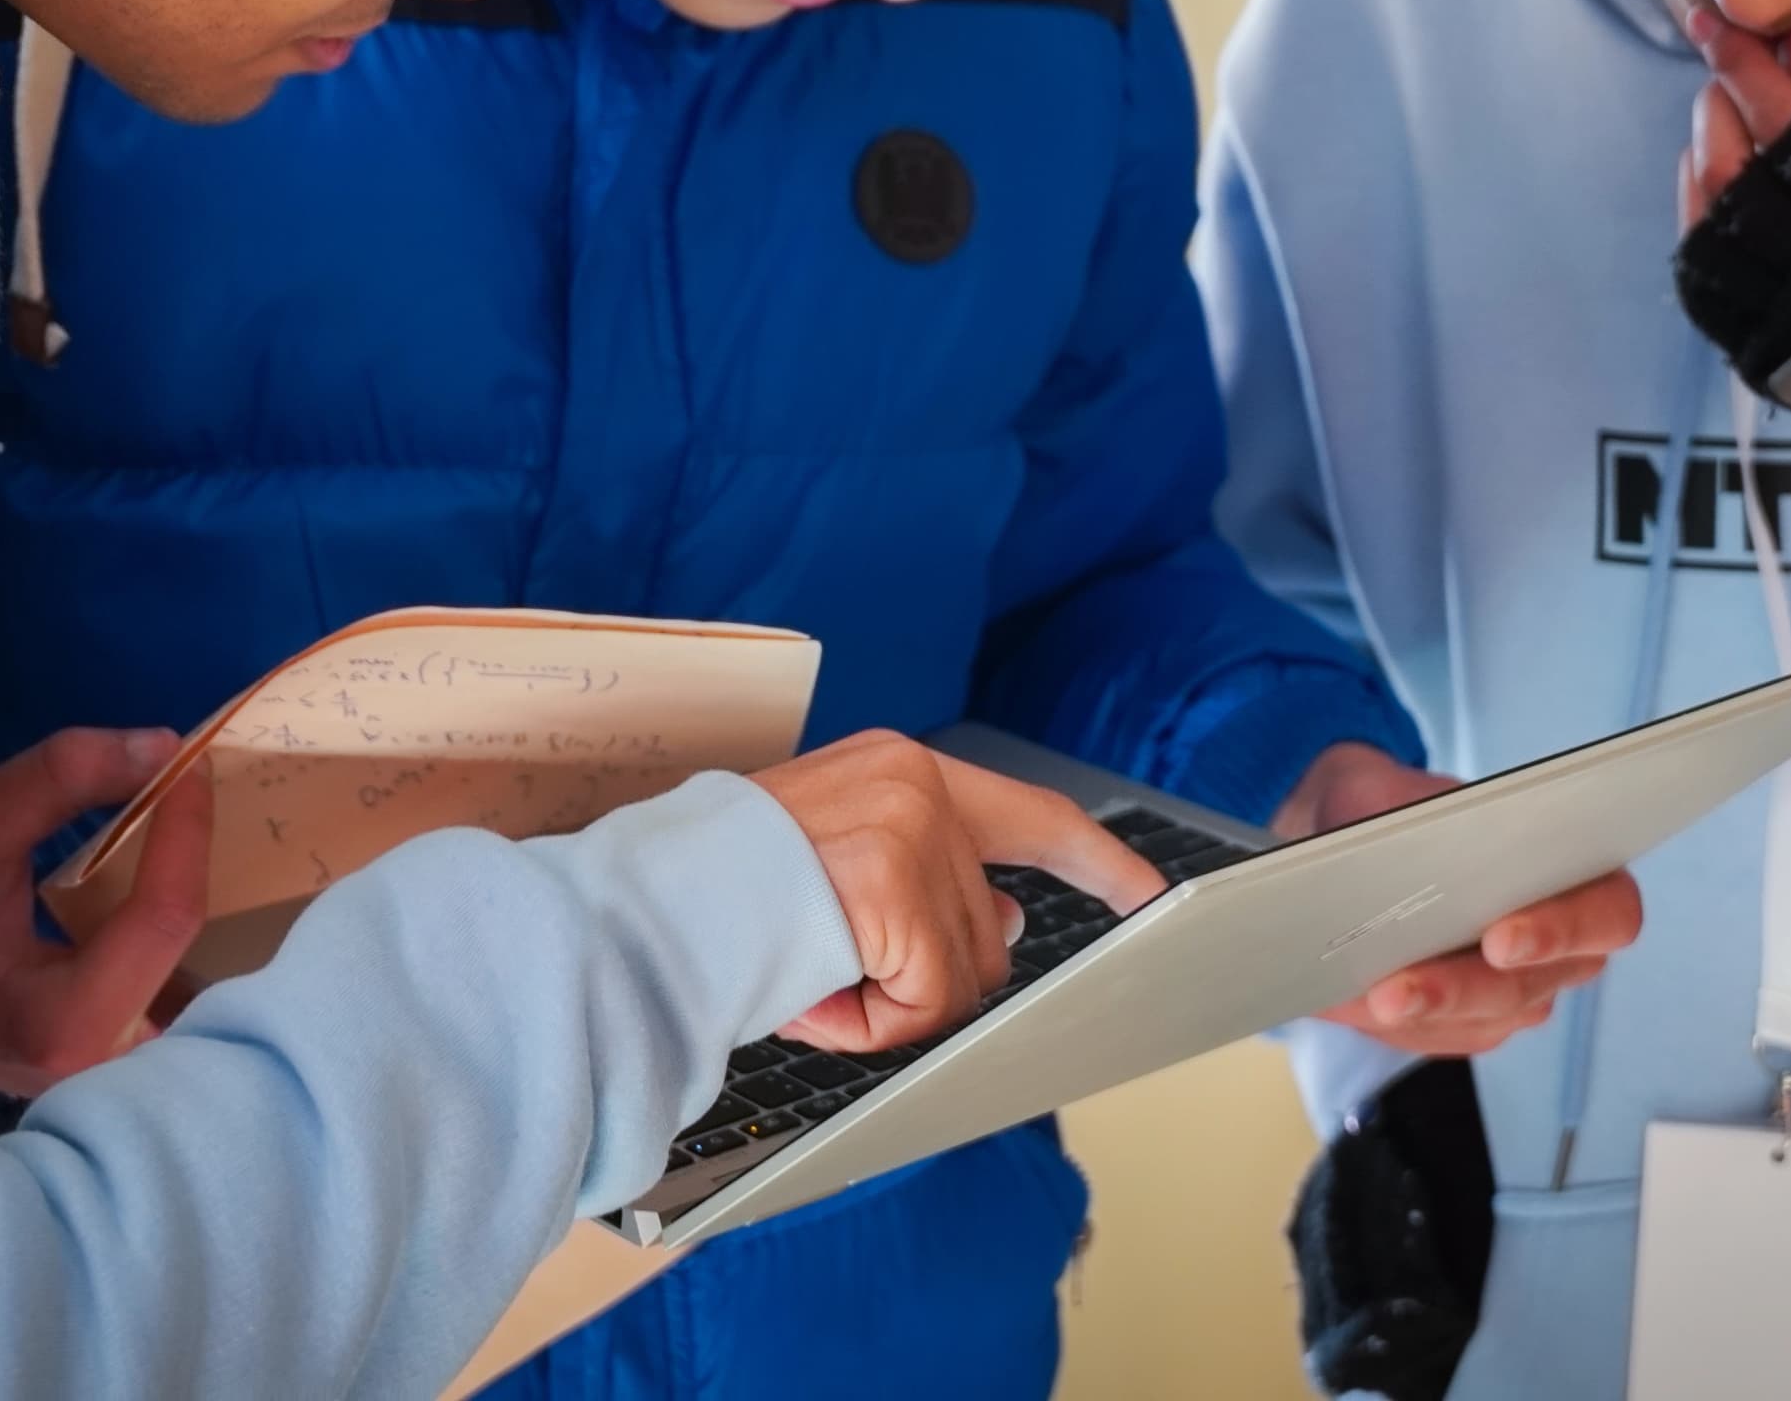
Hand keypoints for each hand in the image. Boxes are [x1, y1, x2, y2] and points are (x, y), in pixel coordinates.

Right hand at [0, 724, 214, 1096]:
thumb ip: (65, 778)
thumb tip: (161, 746)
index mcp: (66, 1027)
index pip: (164, 920)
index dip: (187, 830)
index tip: (190, 762)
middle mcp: (99, 1066)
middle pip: (183, 947)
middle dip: (195, 864)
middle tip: (188, 786)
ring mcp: (103, 1069)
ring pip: (184, 974)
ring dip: (185, 894)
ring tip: (178, 821)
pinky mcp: (100, 1054)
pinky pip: (160, 984)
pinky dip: (163, 924)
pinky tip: (152, 875)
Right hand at [751, 730, 1166, 1053]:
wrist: (641, 907)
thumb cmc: (715, 896)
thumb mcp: (832, 869)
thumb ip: (926, 885)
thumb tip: (1010, 927)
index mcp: (898, 769)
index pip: (1032, 815)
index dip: (1097, 863)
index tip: (1149, 895)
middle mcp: (915, 782)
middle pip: (989, 933)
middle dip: (927, 980)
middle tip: (829, 969)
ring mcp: (910, 831)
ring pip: (956, 981)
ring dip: (882, 1004)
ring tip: (801, 972)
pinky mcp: (894, 885)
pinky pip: (922, 1005)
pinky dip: (865, 1023)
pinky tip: (806, 990)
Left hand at [1273, 742, 1643, 1057]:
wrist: (1349, 839)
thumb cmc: (1389, 807)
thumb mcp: (1389, 791)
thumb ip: (1398, 813)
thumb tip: (1387, 853)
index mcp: (1575, 871)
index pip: (1607, 912)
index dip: (1562, 930)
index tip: (1500, 938)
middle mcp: (1560, 945)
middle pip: (1530, 985)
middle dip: (1461, 988)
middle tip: (1401, 988)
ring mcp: (1517, 991)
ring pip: (1484, 1019)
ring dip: (1423, 1014)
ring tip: (1367, 1000)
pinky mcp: (1467, 1022)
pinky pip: (1439, 1036)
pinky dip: (1397, 1022)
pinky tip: (1357, 1005)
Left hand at [1673, 3, 1790, 453]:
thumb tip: (1790, 45)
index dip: (1744, 70)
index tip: (1711, 23)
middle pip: (1736, 182)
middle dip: (1717, 110)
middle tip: (1727, 78)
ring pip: (1708, 235)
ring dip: (1702, 164)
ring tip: (1723, 129)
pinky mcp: (1775, 368)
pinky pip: (1704, 290)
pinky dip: (1698, 227)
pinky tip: (1714, 194)